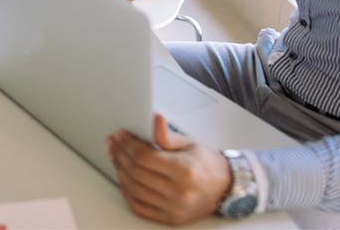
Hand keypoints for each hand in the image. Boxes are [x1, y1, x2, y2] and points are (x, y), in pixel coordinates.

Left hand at [107, 114, 231, 225]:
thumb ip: (167, 135)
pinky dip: (126, 192)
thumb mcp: (189, 144)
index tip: (120, 135)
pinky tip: (123, 178)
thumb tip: (155, 119)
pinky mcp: (170, 219)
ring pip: (134, 189)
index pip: (144, 157)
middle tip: (114, 144)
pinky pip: (139, 206)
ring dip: (119, 171)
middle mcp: (179, 193)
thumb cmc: (207, 164)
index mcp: (184, 171)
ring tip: (116, 157)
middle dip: (120, 155)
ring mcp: (173, 208)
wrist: (225, 187)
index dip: (127, 144)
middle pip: (136, 172)